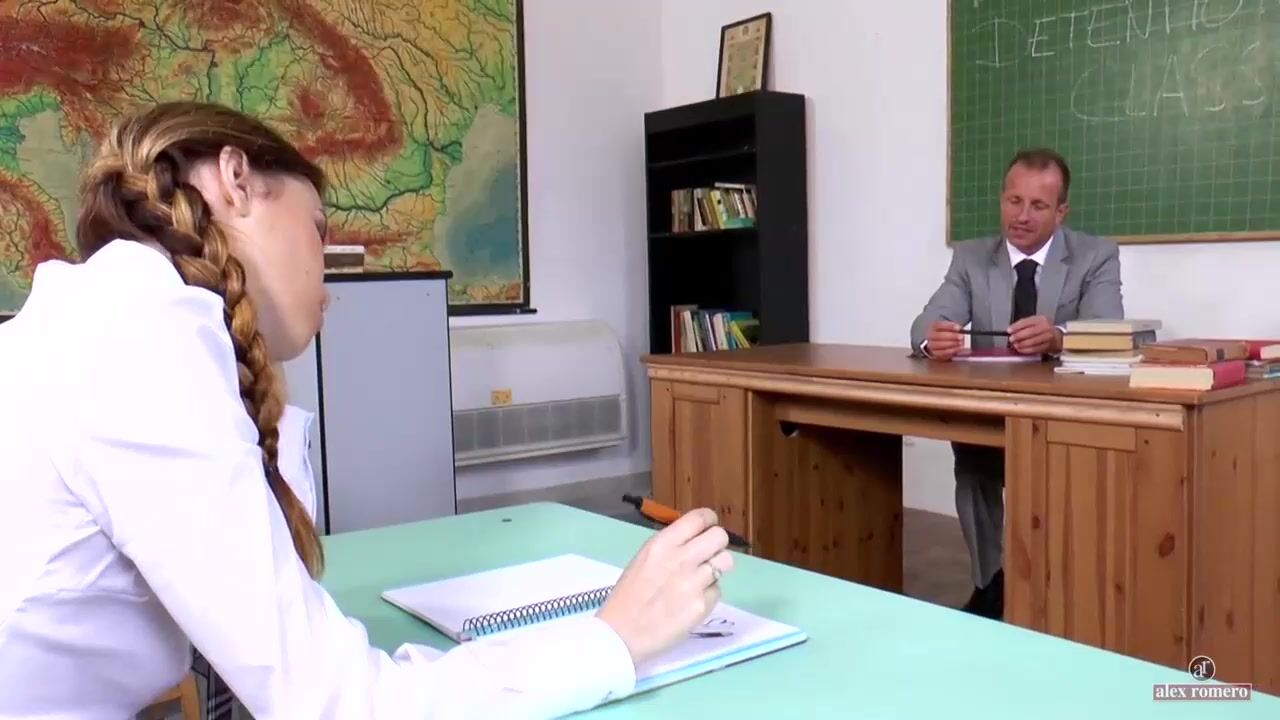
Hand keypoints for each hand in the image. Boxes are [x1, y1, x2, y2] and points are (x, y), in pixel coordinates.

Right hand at [596, 508, 733, 665]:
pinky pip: (716, 591)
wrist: (621, 634)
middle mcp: (682, 558)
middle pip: (720, 536)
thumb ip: (670, 548)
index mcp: (663, 544)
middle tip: (708, 555)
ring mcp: (694, 582)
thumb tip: (694, 541)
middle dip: (717, 544)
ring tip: (701, 579)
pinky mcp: (702, 605)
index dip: (709, 521)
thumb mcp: (644, 559)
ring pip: (726, 562)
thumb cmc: (627, 597)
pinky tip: (691, 602)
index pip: (699, 518)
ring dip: (717, 568)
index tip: (708, 528)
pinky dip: (708, 595)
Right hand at [924, 320, 964, 359]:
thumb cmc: (945, 334)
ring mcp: (931, 345)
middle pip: (939, 335)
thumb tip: (962, 330)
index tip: (958, 328)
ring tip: (960, 343)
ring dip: (952, 344)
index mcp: (933, 327)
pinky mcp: (935, 353)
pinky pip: (943, 353)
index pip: (938, 325)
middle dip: (951, 336)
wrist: (939, 344)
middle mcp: (930, 336)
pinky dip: (952, 350)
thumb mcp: (949, 328)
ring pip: (940, 345)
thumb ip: (954, 328)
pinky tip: (958, 348)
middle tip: (961, 337)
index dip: (949, 326)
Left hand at [1007, 315, 1060, 354]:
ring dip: (1021, 344)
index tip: (1009, 330)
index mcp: (1041, 319)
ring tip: (1015, 345)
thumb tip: (1011, 329)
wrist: (1057, 336)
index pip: (1027, 322)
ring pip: (1032, 342)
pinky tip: (1020, 349)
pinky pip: (1035, 349)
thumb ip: (1023, 324)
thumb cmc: (1043, 328)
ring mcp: (1048, 337)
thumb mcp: (1035, 322)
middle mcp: (1046, 327)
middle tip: (1011, 339)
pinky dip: (1026, 350)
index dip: (1016, 327)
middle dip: (1018, 336)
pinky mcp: (1048, 346)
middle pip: (1030, 332)